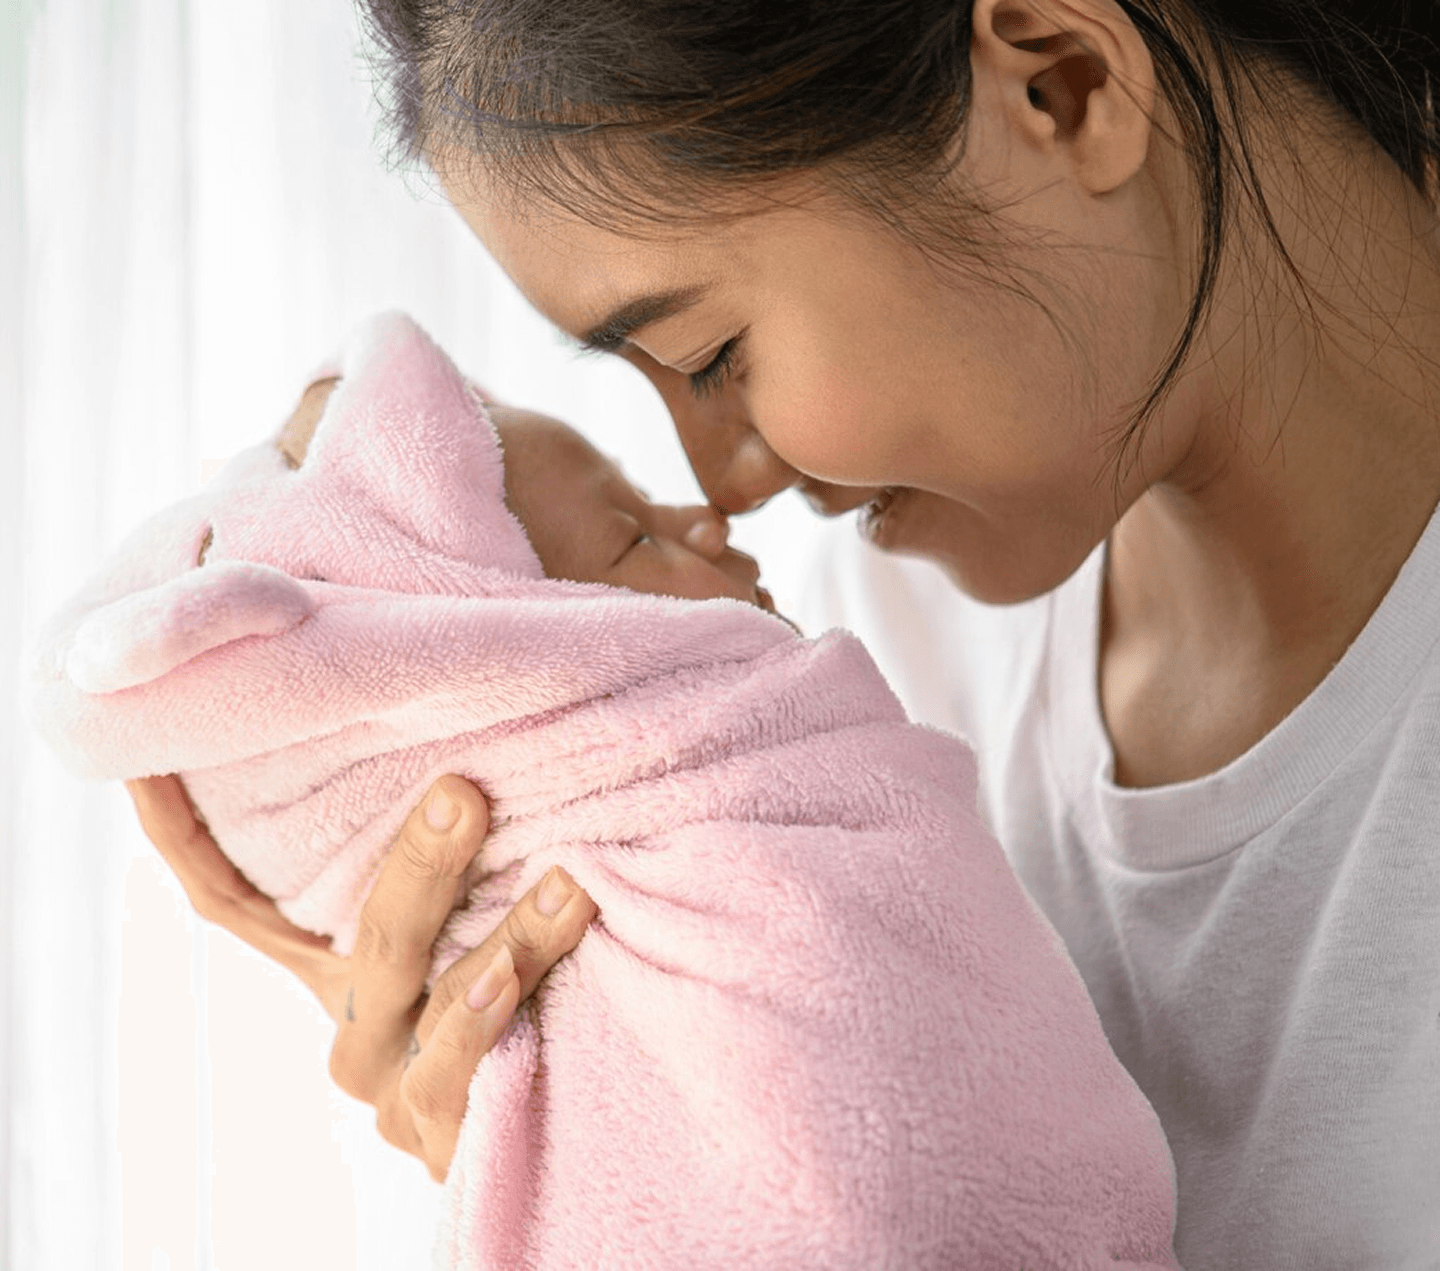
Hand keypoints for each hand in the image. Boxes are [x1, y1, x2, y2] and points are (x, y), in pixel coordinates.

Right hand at [125, 772, 596, 1179]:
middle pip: (370, 937)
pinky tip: (515, 988)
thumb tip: (468, 760)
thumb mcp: (466, 935)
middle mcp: (350, 1026)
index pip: (231, 899)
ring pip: (433, 1002)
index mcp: (331, 968)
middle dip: (419, 860)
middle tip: (467, 793)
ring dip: (509, 939)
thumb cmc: (503, 1005)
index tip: (142, 754)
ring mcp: (388, 1085)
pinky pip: (450, 1075)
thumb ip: (452, 874)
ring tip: (568, 886)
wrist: (547, 1129)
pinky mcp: (434, 1136)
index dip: (180, 831)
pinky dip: (486, 1025)